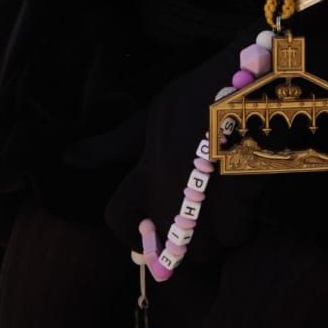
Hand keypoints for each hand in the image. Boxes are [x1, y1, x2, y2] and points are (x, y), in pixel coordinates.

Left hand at [71, 32, 268, 263]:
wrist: (258, 77)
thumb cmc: (202, 92)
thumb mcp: (154, 114)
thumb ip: (115, 144)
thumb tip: (69, 158)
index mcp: (148, 162)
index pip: (118, 216)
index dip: (129, 234)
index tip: (144, 232)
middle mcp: (173, 183)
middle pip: (166, 249)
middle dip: (174, 247)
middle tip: (186, 227)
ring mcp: (211, 192)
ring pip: (203, 250)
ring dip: (208, 242)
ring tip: (214, 216)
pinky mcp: (246, 195)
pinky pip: (236, 234)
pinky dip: (238, 227)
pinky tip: (241, 203)